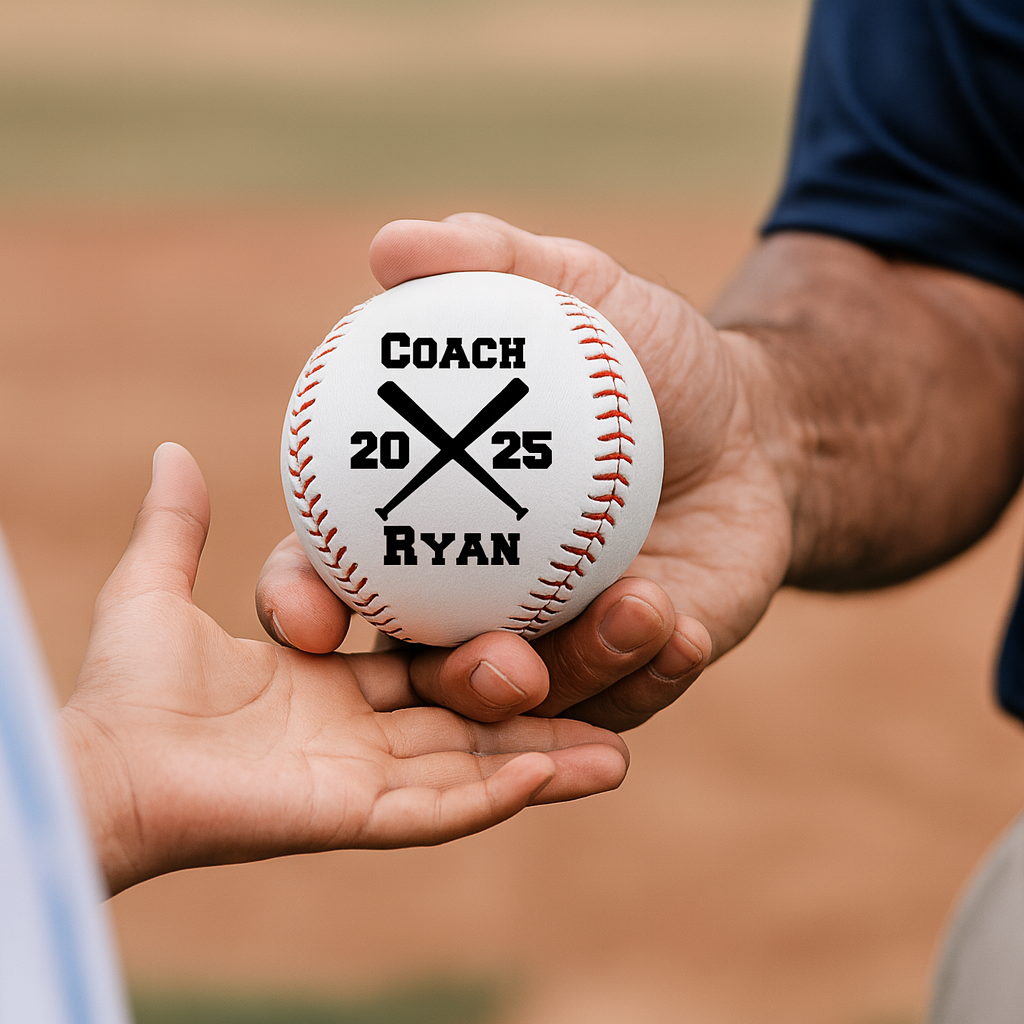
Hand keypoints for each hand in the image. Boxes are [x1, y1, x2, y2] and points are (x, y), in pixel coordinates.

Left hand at [60, 443, 628, 894]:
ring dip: (547, 757)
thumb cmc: (123, 689)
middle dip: (543, 703)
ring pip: (476, 766)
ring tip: (618, 752)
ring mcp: (364, 777)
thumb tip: (172, 450)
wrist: (100, 770)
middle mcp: (359, 733)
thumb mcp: (155, 586)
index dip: (484, 633)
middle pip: (470, 715)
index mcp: (330, 685)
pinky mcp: (359, 815)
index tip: (537, 600)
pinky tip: (557, 767)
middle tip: (609, 678)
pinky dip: (501, 790)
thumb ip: (177, 526)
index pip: (428, 657)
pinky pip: (444, 804)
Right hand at [259, 214, 796, 729]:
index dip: (302, 603)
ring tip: (639, 610)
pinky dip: (649, 669)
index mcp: (427, 526)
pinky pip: (628, 695)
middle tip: (502, 662)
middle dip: (452, 685)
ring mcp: (551, 646)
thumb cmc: (644, 363)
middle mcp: (473, 602)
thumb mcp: (581, 292)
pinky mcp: (627, 674)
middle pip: (427, 673)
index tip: (312, 620)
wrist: (751, 426)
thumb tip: (391, 246)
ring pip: (534, 698)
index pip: (336, 574)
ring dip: (577, 670)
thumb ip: (492, 264)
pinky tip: (680, 629)